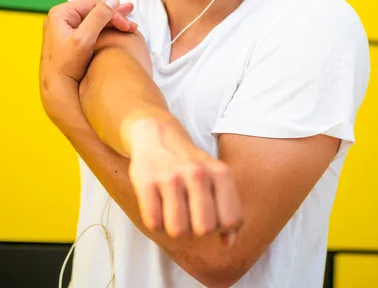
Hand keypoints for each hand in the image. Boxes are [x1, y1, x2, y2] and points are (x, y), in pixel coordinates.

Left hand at [39, 0, 135, 129]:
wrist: (55, 88)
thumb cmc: (65, 67)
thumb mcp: (83, 40)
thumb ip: (98, 18)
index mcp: (61, 13)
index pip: (94, 5)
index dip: (113, 14)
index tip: (127, 26)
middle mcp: (61, 17)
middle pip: (95, 11)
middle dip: (115, 17)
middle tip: (131, 24)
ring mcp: (65, 27)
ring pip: (95, 19)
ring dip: (112, 23)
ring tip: (129, 26)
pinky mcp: (70, 37)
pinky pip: (92, 28)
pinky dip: (105, 30)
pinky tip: (117, 33)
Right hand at [128, 119, 242, 245]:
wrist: (159, 135)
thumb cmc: (192, 165)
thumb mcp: (216, 178)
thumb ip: (227, 209)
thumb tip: (227, 242)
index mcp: (220, 172)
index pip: (231, 220)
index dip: (221, 227)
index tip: (212, 216)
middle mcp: (197, 173)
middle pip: (204, 228)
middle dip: (197, 229)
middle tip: (191, 215)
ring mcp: (171, 177)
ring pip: (178, 230)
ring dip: (175, 227)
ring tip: (174, 211)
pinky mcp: (147, 181)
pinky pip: (154, 222)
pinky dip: (156, 222)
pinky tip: (159, 206)